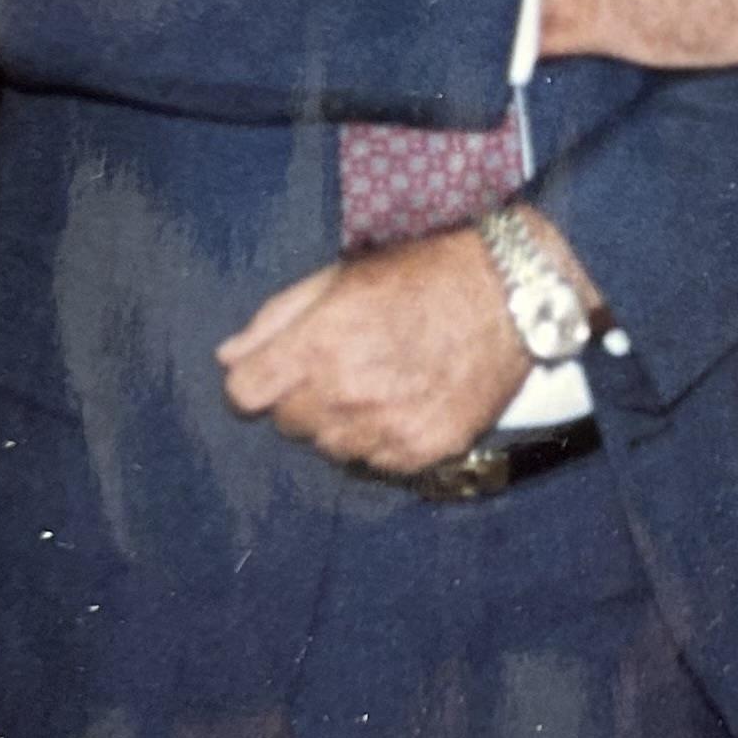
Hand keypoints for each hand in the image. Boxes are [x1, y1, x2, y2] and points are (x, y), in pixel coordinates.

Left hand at [216, 229, 528, 473]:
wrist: (510, 296)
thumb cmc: (421, 275)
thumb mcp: (341, 277)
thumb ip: (277, 318)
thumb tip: (228, 357)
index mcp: (318, 346)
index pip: (243, 394)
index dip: (254, 380)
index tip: (274, 370)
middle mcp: (347, 394)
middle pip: (287, 423)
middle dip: (301, 398)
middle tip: (339, 367)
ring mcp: (386, 428)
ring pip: (330, 447)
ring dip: (341, 423)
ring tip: (376, 385)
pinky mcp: (423, 451)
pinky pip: (376, 463)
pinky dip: (381, 440)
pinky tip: (405, 403)